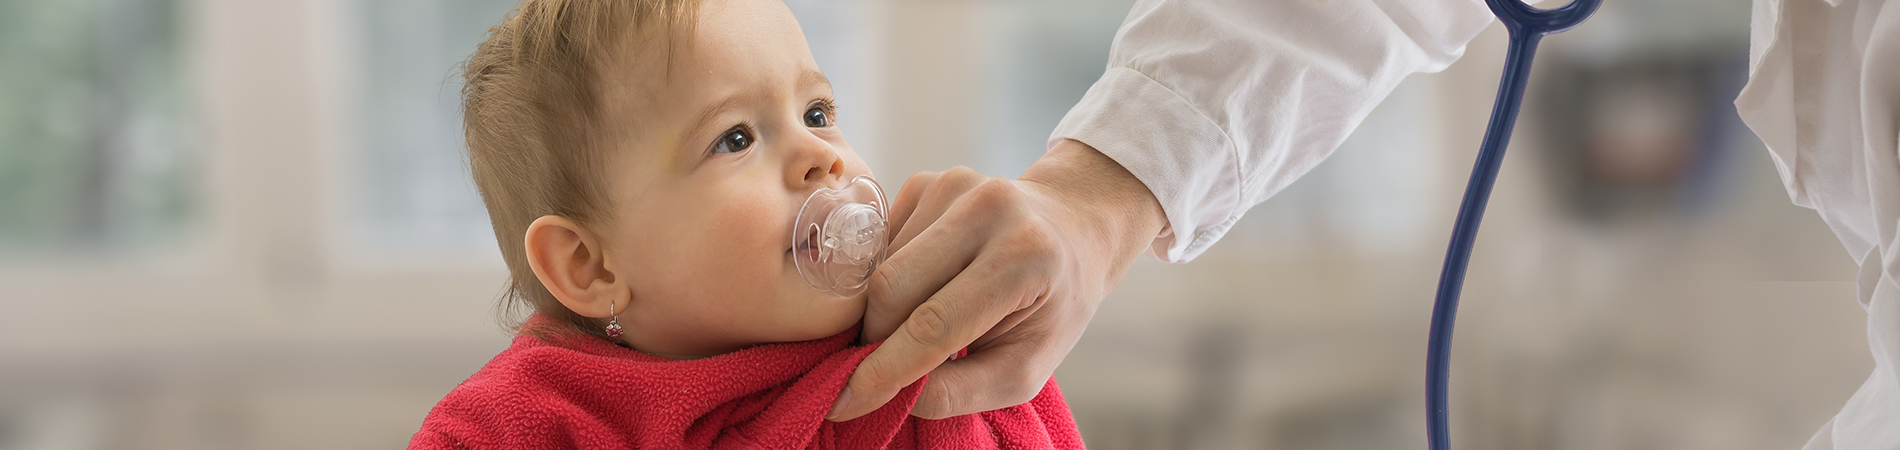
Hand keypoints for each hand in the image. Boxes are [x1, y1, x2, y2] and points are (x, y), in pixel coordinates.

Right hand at [827, 139, 1165, 420]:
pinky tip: (921, 287)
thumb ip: (960, 390)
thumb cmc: (1052, 308)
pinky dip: (887, 277)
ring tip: (912, 328)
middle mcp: (990, 208)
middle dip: (873, 338)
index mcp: (1025, 257)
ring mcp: (955, 184)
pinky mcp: (929, 180)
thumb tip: (887, 394)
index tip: (847, 401)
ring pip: (880, 264)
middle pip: (893, 286)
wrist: (1074, 230)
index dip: (886, 368)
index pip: (935, 323)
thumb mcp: (1027, 367)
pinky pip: (882, 242)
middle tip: (878, 367)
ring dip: (879, 309)